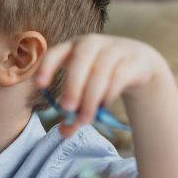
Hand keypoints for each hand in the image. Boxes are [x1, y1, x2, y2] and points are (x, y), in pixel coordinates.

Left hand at [34, 34, 169, 136]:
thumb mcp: (85, 86)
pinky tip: (103, 106)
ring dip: (90, 99)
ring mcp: (113, 49)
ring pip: (99, 73)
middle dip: (71, 87)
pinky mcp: (132, 60)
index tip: (39, 85)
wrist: (138, 63)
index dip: (46, 68)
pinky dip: (109, 94)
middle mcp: (91, 44)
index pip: (55, 53)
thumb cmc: (102, 74)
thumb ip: (74, 108)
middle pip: (78, 63)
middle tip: (67, 110)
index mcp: (71, 47)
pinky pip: (118, 77)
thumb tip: (64, 133)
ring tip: (85, 119)